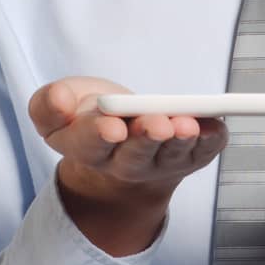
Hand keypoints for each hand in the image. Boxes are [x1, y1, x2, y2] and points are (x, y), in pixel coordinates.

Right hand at [28, 76, 227, 205]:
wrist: (122, 136)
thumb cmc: (91, 114)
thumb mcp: (59, 105)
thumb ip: (49, 104)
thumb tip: (60, 101)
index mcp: (88, 148)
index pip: (91, 145)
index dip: (101, 136)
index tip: (112, 126)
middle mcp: (125, 163)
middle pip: (136, 155)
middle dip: (147, 138)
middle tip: (157, 125)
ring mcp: (160, 163)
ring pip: (172, 155)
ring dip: (181, 139)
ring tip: (187, 124)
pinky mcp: (189, 157)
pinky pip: (203, 151)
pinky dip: (211, 139)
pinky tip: (215, 126)